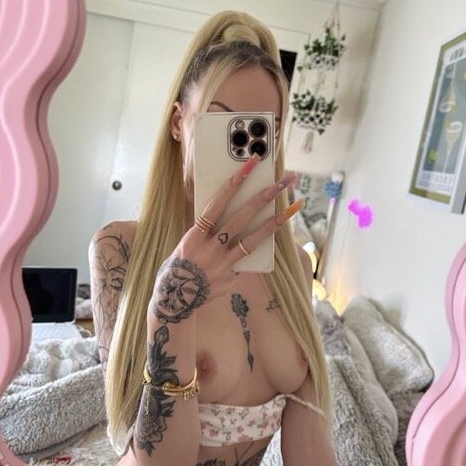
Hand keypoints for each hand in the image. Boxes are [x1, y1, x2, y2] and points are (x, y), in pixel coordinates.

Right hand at [149, 155, 303, 323]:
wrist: (174, 300)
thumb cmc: (179, 266)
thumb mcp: (187, 243)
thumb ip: (207, 230)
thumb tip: (228, 214)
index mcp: (195, 234)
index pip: (218, 203)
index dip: (234, 183)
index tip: (250, 165)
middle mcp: (210, 247)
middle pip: (241, 217)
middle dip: (263, 196)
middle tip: (283, 180)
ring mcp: (223, 263)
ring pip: (252, 239)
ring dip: (273, 222)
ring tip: (292, 208)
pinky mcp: (232, 277)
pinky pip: (248, 260)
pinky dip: (259, 249)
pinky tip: (273, 235)